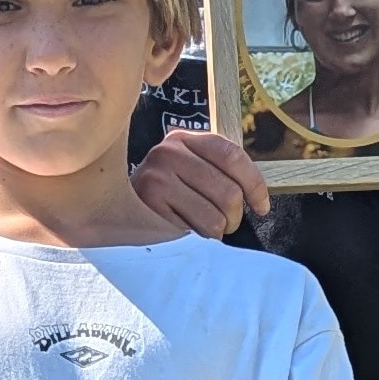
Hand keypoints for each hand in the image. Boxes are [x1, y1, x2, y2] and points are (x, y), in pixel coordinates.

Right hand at [131, 125, 268, 239]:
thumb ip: (220, 173)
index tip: (261, 207)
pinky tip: (183, 233)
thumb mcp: (191, 173)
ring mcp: (156, 179)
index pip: (233, 156)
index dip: (255, 185)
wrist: (117, 214)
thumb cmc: (166, 198)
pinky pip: (197, 233)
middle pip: (229, 192)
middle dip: (233, 217)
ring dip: (216, 232)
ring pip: (217, 217)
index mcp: (184, 139)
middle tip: (223, 223)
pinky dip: (198, 240)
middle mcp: (168, 152)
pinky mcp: (150, 208)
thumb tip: (260, 199)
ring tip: (199, 228)